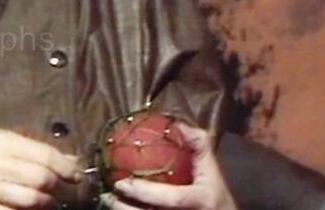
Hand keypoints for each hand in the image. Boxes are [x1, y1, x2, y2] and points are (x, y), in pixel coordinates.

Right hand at [0, 128, 81, 209]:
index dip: (68, 168)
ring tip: (56, 204)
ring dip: (52, 206)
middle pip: (43, 179)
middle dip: (64, 190)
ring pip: (35, 201)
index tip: (79, 177)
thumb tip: (72, 161)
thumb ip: (31, 149)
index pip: (45, 155)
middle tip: (75, 195)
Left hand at [99, 124, 236, 209]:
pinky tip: (119, 207)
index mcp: (200, 200)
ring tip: (107, 200)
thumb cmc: (216, 198)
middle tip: (108, 193)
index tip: (121, 182)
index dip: (145, 192)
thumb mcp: (213, 172)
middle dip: (125, 208)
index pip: (172, 198)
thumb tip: (176, 124)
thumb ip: (199, 146)